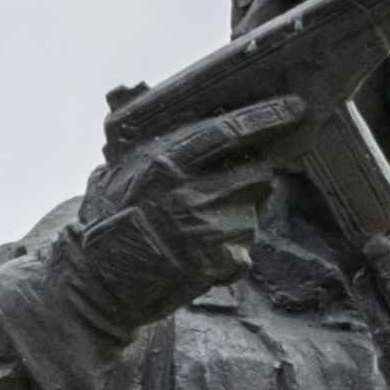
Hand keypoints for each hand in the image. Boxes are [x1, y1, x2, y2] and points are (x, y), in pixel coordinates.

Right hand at [49, 93, 310, 337]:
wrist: (95, 284)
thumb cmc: (106, 223)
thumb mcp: (118, 168)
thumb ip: (153, 141)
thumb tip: (168, 104)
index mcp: (167, 161)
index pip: (231, 129)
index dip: (268, 116)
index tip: (295, 107)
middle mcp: (189, 193)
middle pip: (256, 171)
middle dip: (252, 176)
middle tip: (229, 187)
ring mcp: (205, 231)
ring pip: (251, 212)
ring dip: (237, 216)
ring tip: (199, 228)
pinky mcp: (213, 264)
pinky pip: (243, 250)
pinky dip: (230, 253)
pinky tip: (199, 255)